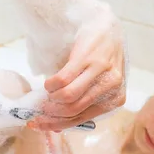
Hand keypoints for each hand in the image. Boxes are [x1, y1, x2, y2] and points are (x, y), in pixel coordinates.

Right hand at [30, 12, 126, 130]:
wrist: (107, 28)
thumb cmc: (102, 60)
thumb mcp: (99, 85)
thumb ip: (84, 104)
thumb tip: (58, 125)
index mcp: (116, 99)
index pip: (82, 119)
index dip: (56, 124)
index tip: (38, 124)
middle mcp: (112, 87)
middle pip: (73, 110)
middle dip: (51, 113)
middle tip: (39, 110)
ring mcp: (100, 72)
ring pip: (68, 96)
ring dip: (51, 98)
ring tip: (47, 94)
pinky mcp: (87, 58)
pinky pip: (62, 79)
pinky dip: (51, 84)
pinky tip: (49, 82)